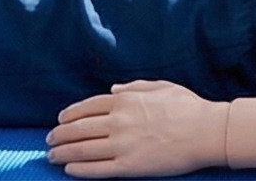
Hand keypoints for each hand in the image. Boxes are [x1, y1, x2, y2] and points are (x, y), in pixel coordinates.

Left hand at [48, 80, 228, 176]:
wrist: (206, 131)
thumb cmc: (187, 107)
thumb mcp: (160, 87)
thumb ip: (133, 87)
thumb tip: (113, 91)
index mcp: (125, 101)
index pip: (87, 107)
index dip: (69, 115)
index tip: (60, 121)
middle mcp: (118, 122)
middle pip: (79, 129)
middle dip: (60, 136)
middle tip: (49, 141)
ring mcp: (122, 145)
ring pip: (82, 150)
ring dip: (63, 153)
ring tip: (52, 157)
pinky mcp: (128, 166)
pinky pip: (96, 170)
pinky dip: (79, 170)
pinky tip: (68, 169)